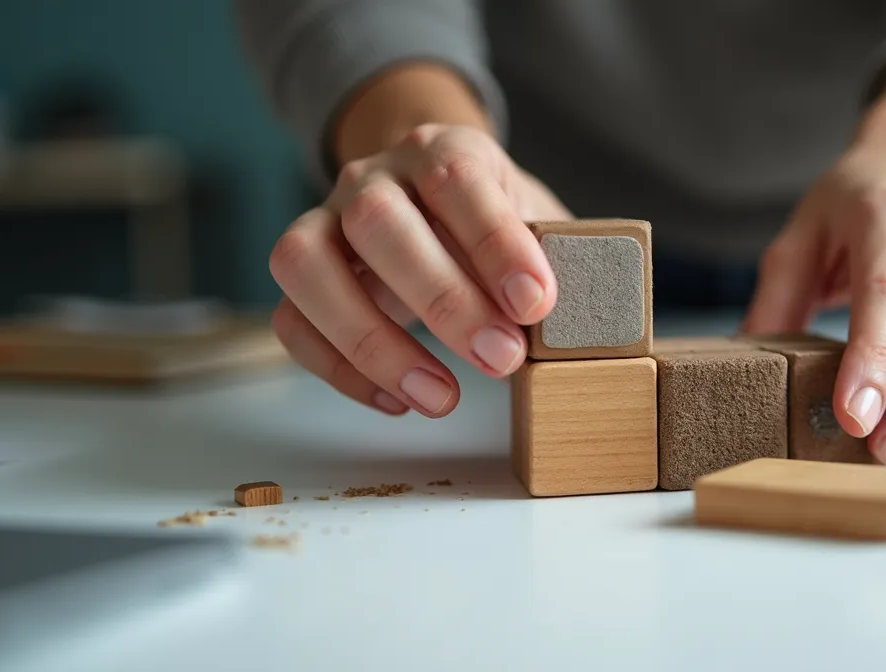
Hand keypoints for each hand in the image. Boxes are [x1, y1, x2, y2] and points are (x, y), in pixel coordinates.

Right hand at [268, 123, 570, 417]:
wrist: (435, 192)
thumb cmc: (494, 222)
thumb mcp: (536, 224)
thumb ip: (560, 261)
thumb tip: (594, 325)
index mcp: (443, 152)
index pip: (458, 183)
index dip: (496, 245)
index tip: (537, 304)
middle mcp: (373, 178)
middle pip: (379, 222)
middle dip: (443, 300)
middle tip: (503, 360)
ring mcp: (325, 220)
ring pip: (308, 264)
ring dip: (373, 341)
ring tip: (442, 398)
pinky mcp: (302, 273)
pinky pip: (291, 318)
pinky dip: (338, 368)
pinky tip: (399, 401)